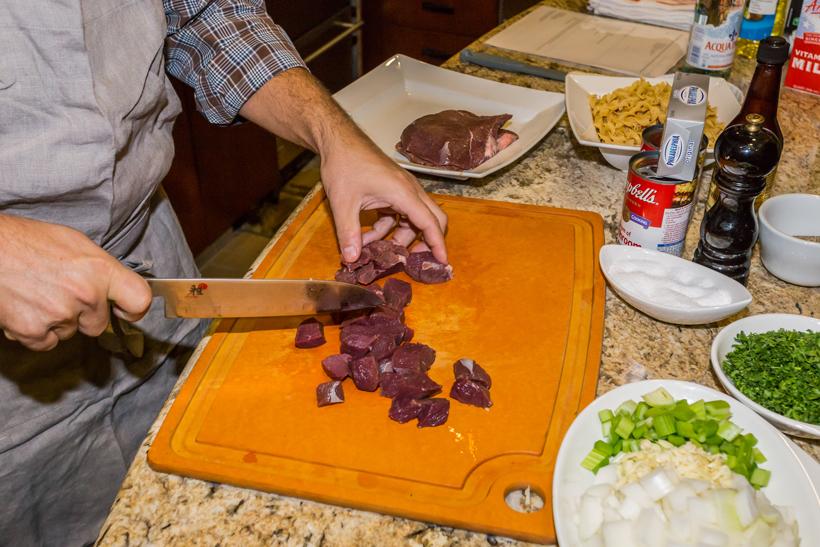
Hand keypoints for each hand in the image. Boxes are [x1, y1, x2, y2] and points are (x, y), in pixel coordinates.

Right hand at [0, 215, 151, 350]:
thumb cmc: (27, 241)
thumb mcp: (75, 243)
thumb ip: (100, 269)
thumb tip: (115, 288)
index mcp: (100, 270)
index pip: (139, 299)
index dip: (133, 308)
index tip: (124, 309)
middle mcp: (85, 295)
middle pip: (99, 324)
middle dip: (84, 314)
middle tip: (61, 293)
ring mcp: (60, 315)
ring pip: (70, 332)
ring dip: (58, 320)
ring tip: (38, 294)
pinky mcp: (34, 332)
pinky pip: (47, 342)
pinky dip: (37, 331)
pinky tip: (26, 308)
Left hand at [320, 131, 447, 263]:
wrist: (338, 140)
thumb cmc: (344, 165)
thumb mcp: (343, 203)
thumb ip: (349, 233)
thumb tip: (352, 259)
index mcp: (403, 193)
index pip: (429, 222)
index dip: (437, 244)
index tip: (443, 261)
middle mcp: (409, 190)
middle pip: (432, 218)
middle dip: (427, 241)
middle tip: (414, 260)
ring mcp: (402, 188)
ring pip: (413, 218)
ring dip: (399, 236)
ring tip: (377, 250)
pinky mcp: (393, 189)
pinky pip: (399, 213)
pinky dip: (387, 227)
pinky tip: (368, 235)